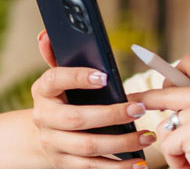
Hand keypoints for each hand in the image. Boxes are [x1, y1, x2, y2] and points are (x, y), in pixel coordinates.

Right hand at [32, 30, 156, 167]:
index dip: (77, 77)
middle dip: (111, 115)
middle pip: (77, 119)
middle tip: (138, 109)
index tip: (103, 76)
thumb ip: (57, 56)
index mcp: (42, 91)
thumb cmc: (62, 100)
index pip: (55, 80)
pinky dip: (118, 168)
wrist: (44, 135)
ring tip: (147, 136)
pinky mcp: (65, 165)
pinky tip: (138, 163)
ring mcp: (54, 145)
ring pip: (88, 147)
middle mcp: (44, 119)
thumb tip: (46, 35)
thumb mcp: (57, 78)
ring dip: (121, 143)